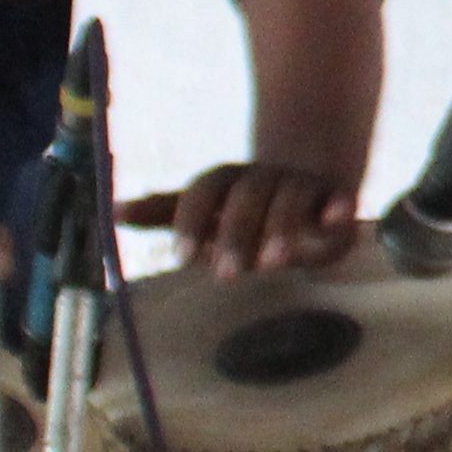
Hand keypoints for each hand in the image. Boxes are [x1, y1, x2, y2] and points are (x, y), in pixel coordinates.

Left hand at [120, 162, 359, 276]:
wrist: (308, 185)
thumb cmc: (248, 210)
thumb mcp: (207, 213)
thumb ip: (166, 214)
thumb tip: (112, 213)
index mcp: (229, 181)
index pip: (206, 189)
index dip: (191, 219)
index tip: (181, 255)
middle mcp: (263, 179)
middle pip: (247, 194)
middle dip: (236, 232)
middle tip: (227, 273)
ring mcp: (300, 186)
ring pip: (290, 197)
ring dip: (281, 226)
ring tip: (273, 262)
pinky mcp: (336, 199)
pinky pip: (339, 198)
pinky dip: (337, 207)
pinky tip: (334, 219)